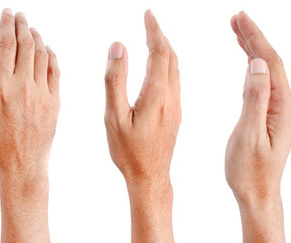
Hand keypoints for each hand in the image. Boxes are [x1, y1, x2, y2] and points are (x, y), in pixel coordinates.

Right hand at [0, 9, 59, 182]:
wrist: (22, 163)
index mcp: (0, 86)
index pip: (6, 44)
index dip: (7, 24)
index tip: (7, 13)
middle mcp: (23, 86)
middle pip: (26, 44)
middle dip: (22, 25)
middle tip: (19, 16)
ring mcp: (42, 93)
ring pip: (42, 54)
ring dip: (37, 37)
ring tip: (30, 29)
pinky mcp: (55, 101)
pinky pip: (55, 70)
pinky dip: (51, 55)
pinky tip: (46, 49)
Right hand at [105, 10, 179, 191]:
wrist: (151, 178)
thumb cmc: (128, 152)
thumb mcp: (114, 116)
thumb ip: (115, 80)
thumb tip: (119, 47)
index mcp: (157, 95)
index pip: (160, 53)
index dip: (154, 31)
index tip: (148, 14)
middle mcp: (172, 98)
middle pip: (171, 57)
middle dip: (160, 35)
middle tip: (149, 20)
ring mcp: (177, 106)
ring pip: (175, 68)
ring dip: (165, 49)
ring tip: (152, 36)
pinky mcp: (176, 114)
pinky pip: (174, 80)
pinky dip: (167, 64)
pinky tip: (158, 65)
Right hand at [226, 12, 290, 204]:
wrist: (259, 198)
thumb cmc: (251, 173)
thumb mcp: (249, 135)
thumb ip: (254, 99)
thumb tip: (256, 64)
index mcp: (284, 107)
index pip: (271, 63)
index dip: (256, 38)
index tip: (241, 18)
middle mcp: (287, 105)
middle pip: (272, 62)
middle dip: (255, 37)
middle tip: (236, 16)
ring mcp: (281, 111)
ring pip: (268, 71)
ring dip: (253, 48)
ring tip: (237, 28)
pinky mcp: (273, 117)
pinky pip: (264, 84)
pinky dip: (253, 66)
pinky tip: (244, 57)